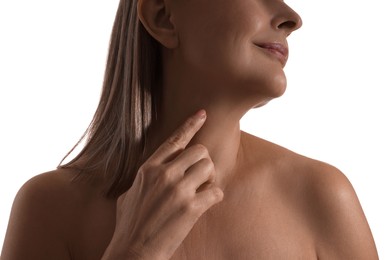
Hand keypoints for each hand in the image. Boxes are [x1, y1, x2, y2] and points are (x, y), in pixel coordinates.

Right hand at [102, 110, 223, 259]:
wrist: (133, 252)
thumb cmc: (129, 225)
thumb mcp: (129, 194)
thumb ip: (143, 179)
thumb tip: (151, 172)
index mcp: (148, 168)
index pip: (174, 140)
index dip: (191, 124)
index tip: (203, 113)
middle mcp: (164, 174)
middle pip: (199, 151)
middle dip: (203, 162)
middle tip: (199, 177)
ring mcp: (178, 190)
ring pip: (209, 167)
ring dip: (209, 178)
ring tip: (201, 190)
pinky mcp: (191, 208)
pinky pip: (216, 191)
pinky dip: (215, 196)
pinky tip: (206, 204)